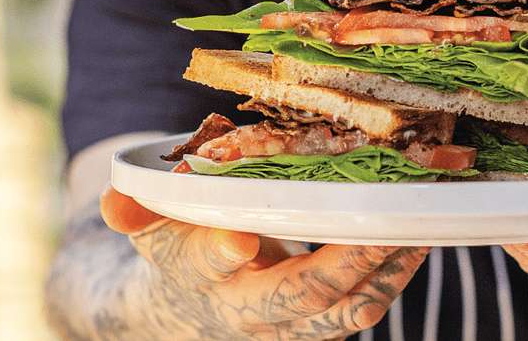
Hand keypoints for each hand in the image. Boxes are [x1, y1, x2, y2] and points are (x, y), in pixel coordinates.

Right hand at [100, 186, 429, 339]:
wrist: (195, 313)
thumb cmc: (180, 252)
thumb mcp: (152, 228)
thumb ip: (137, 212)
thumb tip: (112, 199)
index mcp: (194, 276)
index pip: (202, 266)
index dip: (219, 255)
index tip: (240, 240)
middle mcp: (244, 312)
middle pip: (294, 298)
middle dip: (340, 265)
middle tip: (379, 229)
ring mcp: (286, 328)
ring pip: (339, 314)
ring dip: (381, 276)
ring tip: (414, 234)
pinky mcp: (318, 329)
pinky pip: (359, 312)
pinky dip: (390, 282)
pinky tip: (416, 246)